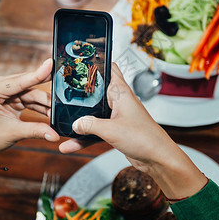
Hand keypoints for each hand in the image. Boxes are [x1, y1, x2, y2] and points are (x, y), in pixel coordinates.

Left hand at [0, 59, 58, 170]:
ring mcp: (7, 90)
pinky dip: (41, 105)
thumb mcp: (13, 133)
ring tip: (57, 110)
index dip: (37, 74)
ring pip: (33, 92)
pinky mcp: (14, 96)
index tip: (50, 64)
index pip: (20, 81)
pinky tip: (51, 111)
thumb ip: (36, 131)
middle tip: (63, 93)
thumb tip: (54, 135)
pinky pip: (31, 98)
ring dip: (45, 102)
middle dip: (45, 94)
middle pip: (29, 86)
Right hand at [59, 63, 206, 199]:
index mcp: (121, 92)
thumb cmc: (144, 138)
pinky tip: (71, 145)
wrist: (156, 158)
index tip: (81, 62)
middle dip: (81, 91)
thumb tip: (75, 123)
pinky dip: (85, 136)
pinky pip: (96, 130)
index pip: (110, 69)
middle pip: (97, 90)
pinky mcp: (115, 129)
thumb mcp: (111, 129)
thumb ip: (90, 124)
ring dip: (81, 118)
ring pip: (94, 112)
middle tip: (64, 90)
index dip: (97, 63)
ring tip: (62, 119)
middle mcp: (119, 101)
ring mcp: (117, 115)